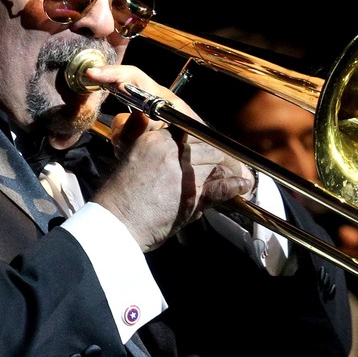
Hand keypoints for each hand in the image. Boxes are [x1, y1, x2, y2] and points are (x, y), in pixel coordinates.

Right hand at [88, 66, 253, 250]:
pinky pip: (220, 185)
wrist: (115, 224)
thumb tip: (178, 150)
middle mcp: (169, 150)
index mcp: (153, 140)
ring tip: (239, 175)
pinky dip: (234, 185)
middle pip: (207, 146)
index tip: (211, 148)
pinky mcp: (192, 193)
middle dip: (221, 156)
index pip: (189, 132)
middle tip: (231, 164)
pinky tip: (243, 185)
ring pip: (215, 163)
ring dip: (230, 170)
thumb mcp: (131, 163)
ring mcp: (182, 171)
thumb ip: (157, 152)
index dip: (204, 141)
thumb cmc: (119, 200)